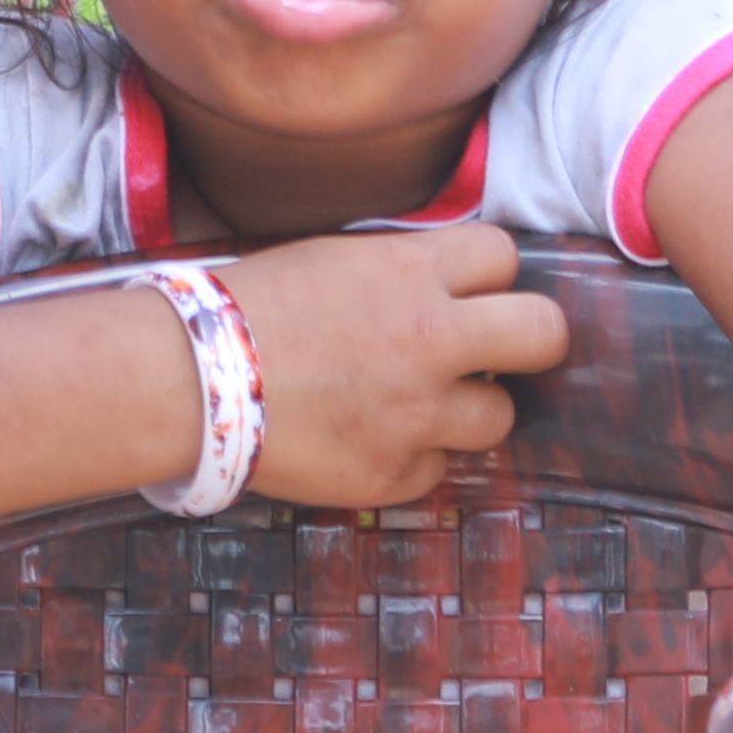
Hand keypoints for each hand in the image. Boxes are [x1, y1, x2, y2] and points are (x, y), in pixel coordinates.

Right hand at [223, 220, 570, 510]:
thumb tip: (442, 285)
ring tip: (414, 402)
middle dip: (528, 341)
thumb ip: (397, 270)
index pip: (505, 256)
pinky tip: (366, 437)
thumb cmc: (243, 305)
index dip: (488, 273)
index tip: (469, 288)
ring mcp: (420, 415)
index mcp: (412, 273)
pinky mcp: (395, 475)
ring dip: (465, 409)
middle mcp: (433, 342)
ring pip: (499, 417)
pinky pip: (435, 469)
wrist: (189, 377)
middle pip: (543, 335)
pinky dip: (410, 456)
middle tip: (496, 350)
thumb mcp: (328, 259)